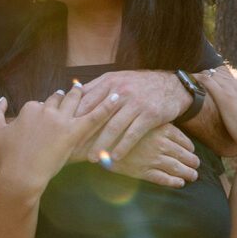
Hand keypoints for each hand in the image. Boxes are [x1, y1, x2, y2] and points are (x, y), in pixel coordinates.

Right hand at [0, 85, 119, 196]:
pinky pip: (95, 116)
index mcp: (30, 108)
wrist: (21, 174)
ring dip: (85, 93)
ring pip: (76, 101)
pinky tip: (117, 98)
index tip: (49, 112)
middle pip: (59, 99)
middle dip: (67, 96)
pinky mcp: (74, 132)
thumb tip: (1, 99)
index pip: (41, 103)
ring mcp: (61, 121)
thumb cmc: (7, 156)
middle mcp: (46, 110)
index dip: (46, 108)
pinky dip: (107, 106)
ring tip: (93, 88)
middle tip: (76, 90)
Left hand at [75, 70, 190, 160]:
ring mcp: (135, 102)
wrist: (173, 86)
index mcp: (109, 81)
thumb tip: (73, 94)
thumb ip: (98, 87)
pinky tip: (114, 158)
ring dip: (101, 144)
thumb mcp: (119, 79)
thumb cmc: (141, 85)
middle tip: (72, 150)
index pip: (85, 101)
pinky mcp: (149, 114)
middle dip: (83, 134)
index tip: (63, 132)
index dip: (73, 118)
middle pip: (96, 115)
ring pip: (113, 127)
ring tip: (91, 158)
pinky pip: (132, 134)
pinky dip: (122, 147)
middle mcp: (120, 91)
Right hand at [108, 122, 199, 187]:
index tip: (192, 150)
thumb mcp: (138, 114)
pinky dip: (174, 182)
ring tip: (193, 175)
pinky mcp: (143, 171)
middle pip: (184, 155)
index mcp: (161, 128)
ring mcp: (152, 158)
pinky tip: (179, 183)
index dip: (189, 147)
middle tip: (197, 165)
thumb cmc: (116, 123)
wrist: (97, 137)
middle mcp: (160, 144)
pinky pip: (163, 179)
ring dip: (188, 173)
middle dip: (192, 161)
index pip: (183, 140)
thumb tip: (164, 121)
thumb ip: (152, 119)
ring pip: (177, 168)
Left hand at [195, 66, 236, 154]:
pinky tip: (190, 79)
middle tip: (195, 78)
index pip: (233, 80)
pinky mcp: (224, 97)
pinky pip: (208, 81)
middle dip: (210, 75)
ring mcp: (232, 92)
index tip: (211, 84)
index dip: (222, 80)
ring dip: (202, 75)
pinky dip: (198, 79)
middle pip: (222, 74)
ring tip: (189, 77)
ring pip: (214, 75)